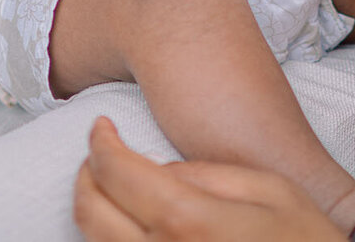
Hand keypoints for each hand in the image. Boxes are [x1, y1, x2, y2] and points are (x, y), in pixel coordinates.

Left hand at [73, 117, 347, 240]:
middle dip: (86, 177)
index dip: (100, 143)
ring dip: (94, 214)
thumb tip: (155, 172)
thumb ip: (205, 174)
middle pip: (91, 214)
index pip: (116, 174)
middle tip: (97, 155)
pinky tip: (130, 228)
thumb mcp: (268, 190)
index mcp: (189, 222)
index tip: (101, 127)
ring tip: (110, 189)